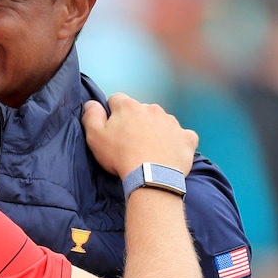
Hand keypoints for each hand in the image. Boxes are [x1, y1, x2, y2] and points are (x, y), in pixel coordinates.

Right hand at [82, 93, 197, 178]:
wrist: (152, 177)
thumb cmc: (120, 156)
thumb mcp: (95, 137)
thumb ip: (91, 116)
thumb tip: (92, 103)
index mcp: (129, 107)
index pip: (116, 100)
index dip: (112, 113)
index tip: (112, 129)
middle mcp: (152, 108)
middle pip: (140, 110)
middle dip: (135, 122)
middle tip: (130, 143)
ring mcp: (172, 122)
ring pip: (161, 121)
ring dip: (155, 131)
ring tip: (149, 151)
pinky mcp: (186, 137)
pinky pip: (182, 135)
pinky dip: (176, 141)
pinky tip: (169, 153)